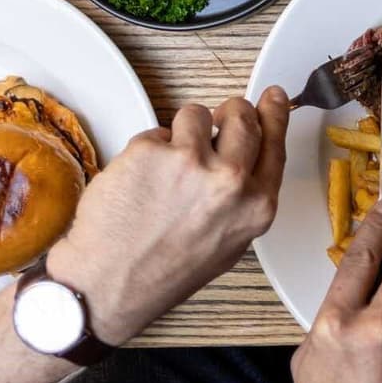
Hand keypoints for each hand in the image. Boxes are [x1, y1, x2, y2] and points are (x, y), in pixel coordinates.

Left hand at [44, 89, 288, 345]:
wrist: (107, 287)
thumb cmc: (165, 272)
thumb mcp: (230, 241)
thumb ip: (246, 195)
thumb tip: (246, 150)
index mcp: (257, 205)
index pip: (275, 140)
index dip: (273, 113)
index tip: (272, 95)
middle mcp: (230, 180)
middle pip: (241, 115)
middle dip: (229, 113)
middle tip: (214, 123)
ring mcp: (189, 161)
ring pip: (196, 114)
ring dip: (182, 133)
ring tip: (165, 169)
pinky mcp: (150, 151)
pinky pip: (156, 133)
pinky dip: (147, 152)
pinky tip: (139, 183)